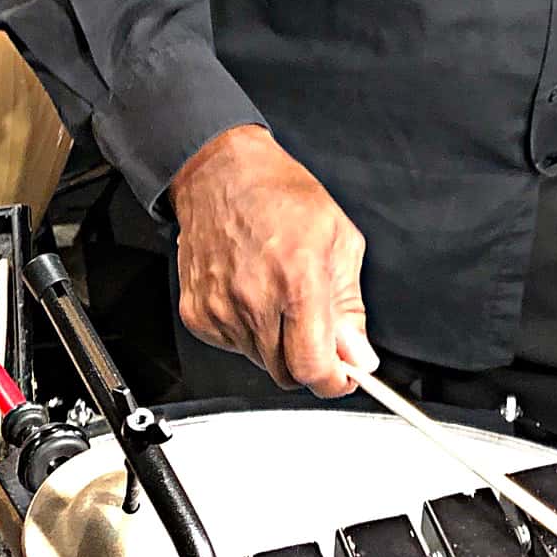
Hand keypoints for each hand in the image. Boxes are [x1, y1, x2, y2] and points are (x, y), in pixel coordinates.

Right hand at [168, 125, 378, 397]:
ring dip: (278, 345)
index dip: (334, 381)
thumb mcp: (340, 240)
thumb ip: (350, 306)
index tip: (343, 377)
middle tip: (316, 328)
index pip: (313, 366)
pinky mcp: (198, 314)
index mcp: (297, 279)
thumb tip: (359, 355)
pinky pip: (232, 346)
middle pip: (287, 374)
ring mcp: (221, 309)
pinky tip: (252, 293)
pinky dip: (248, 332)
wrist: (221, 175)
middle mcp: (254, 299)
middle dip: (309, 361)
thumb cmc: (280, 196)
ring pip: (260, 362)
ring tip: (279, 296)